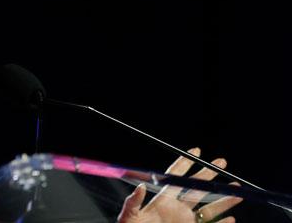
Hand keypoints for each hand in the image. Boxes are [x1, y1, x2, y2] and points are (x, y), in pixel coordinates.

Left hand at [118, 148, 242, 222]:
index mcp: (161, 200)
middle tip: (221, 162)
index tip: (196, 151)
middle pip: (196, 188)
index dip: (184, 163)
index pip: (174, 177)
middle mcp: (176, 208)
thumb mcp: (129, 217)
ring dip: (223, 199)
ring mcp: (185, 220)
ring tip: (237, 190)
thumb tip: (140, 186)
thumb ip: (133, 202)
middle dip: (208, 175)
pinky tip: (232, 219)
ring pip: (208, 207)